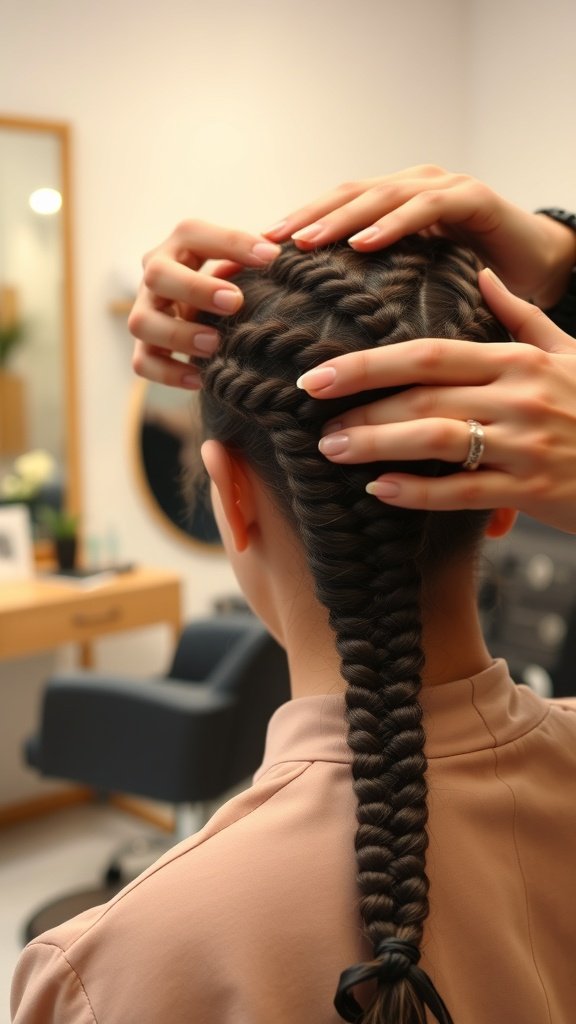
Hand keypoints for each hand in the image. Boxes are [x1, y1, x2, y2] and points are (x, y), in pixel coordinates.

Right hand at [129, 221, 279, 388]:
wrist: (200, 313)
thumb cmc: (227, 282)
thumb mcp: (238, 265)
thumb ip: (254, 258)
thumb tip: (275, 254)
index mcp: (179, 247)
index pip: (194, 233)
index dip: (231, 242)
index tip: (271, 257)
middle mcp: (154, 275)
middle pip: (157, 275)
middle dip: (196, 289)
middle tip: (235, 303)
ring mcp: (144, 312)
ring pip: (141, 322)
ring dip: (179, 335)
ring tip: (215, 345)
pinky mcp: (143, 347)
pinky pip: (143, 363)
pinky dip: (169, 374)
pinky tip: (200, 379)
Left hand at [265, 166, 575, 306]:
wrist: (542, 266)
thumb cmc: (475, 286)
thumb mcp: (414, 289)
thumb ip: (372, 296)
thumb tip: (316, 332)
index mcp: (392, 208)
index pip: (333, 212)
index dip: (291, 230)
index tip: (250, 257)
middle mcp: (411, 189)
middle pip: (346, 197)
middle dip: (302, 219)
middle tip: (263, 245)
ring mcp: (442, 188)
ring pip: (380, 195)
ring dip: (340, 218)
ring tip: (304, 242)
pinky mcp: (474, 198)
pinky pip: (429, 207)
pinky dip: (395, 221)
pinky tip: (364, 243)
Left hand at [297, 269, 575, 534]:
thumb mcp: (568, 352)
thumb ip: (521, 316)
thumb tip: (485, 275)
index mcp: (519, 359)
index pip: (430, 354)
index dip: (370, 362)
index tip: (320, 372)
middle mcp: (518, 396)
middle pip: (423, 395)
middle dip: (360, 403)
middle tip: (312, 414)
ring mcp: (524, 444)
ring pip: (436, 440)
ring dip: (377, 445)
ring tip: (332, 450)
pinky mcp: (530, 490)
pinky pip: (463, 492)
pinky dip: (417, 491)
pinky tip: (379, 490)